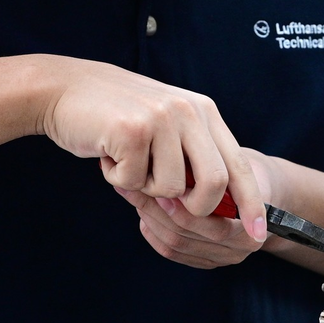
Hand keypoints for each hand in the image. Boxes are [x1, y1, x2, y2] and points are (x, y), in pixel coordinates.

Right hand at [37, 57, 265, 241]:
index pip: (239, 165)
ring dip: (145, 186)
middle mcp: (189, 111)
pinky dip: (118, 177)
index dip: (251, 203)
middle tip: (168, 201)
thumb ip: (192, 155)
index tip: (259, 233)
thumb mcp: (166, 125)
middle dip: (195, 207)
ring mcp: (162, 118)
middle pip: (214, 183)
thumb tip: (217, 205)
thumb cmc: (115, 115)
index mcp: (203, 111)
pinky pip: (136, 181)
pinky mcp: (132, 130)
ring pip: (172, 189)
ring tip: (127, 158)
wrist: (64, 89)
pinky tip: (107, 152)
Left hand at [116, 152, 276, 269]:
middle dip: (156, 210)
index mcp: (251, 230)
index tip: (160, 186)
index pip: (211, 228)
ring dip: (149, 218)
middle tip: (134, 185)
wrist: (259, 189)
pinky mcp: (202, 259)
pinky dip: (152, 230)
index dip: (181, 209)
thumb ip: (218, 172)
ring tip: (132, 192)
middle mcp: (238, 250)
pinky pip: (170, 251)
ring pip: (173, 244)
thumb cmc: (247, 170)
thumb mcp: (240, 165)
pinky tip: (142, 210)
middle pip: (185, 237)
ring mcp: (219, 258)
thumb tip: (176, 167)